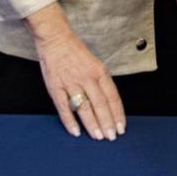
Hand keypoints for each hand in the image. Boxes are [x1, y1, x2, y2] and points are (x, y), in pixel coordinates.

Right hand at [26, 3, 123, 140]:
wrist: (56, 39)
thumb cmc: (76, 51)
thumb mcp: (95, 63)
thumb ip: (101, 81)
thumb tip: (109, 103)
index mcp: (99, 71)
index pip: (112, 96)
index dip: (117, 113)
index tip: (121, 126)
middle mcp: (87, 77)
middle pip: (100, 104)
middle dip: (107, 122)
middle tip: (111, 136)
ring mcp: (70, 83)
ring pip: (84, 107)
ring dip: (92, 124)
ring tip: (98, 136)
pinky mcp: (55, 87)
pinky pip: (64, 108)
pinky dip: (70, 121)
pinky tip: (76, 131)